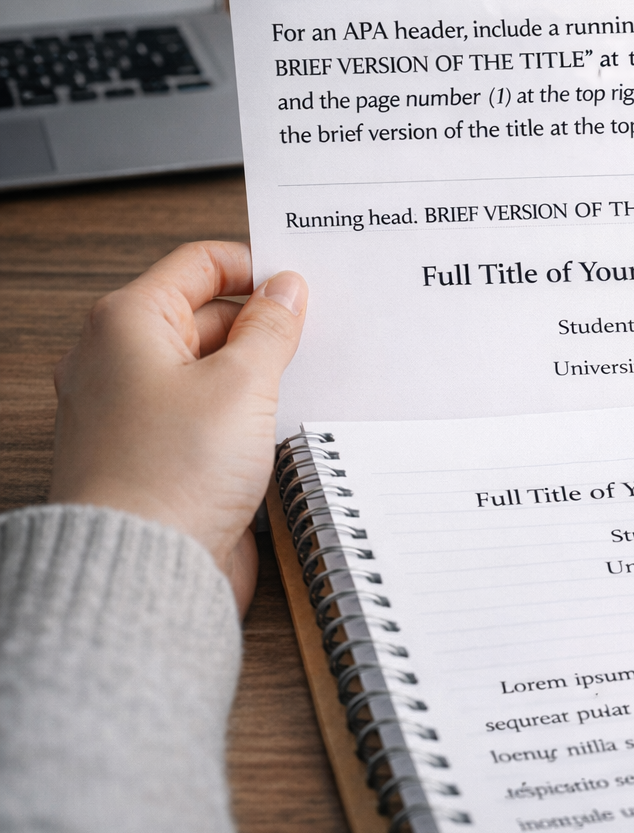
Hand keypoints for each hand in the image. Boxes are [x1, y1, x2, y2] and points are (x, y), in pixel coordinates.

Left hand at [50, 242, 307, 614]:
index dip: (256, 266)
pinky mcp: (159, 454)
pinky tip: (281, 425)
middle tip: (314, 338)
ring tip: (302, 384)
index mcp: (127, 323)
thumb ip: (271, 328)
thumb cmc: (170, 474)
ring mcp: (137, 410)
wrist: (142, 567)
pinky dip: (245, 413)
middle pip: (206, 316)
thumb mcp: (241, 382)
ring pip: (211, 369)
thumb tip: (285, 289)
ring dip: (258, 374)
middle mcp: (121, 360)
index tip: (302, 283)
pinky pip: (208, 415)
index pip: (199, 264)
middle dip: (263, 325)